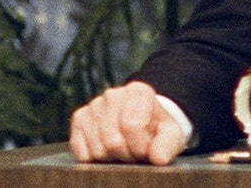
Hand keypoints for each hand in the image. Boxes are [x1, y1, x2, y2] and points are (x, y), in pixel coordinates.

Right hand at [69, 81, 186, 165]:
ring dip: (112, 158)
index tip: (147, 150)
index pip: (132, 125)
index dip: (140, 146)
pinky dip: (94, 158)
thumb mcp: (171, 135)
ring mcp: (93, 106)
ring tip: (123, 150)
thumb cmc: (157, 129)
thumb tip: (158, 158)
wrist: (144, 123)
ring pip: (97, 148)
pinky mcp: (79, 119)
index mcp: (138, 92)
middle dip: (127, 154)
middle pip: (112, 140)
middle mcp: (113, 95)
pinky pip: (81, 151)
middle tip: (135, 152)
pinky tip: (107, 150)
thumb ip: (167, 146)